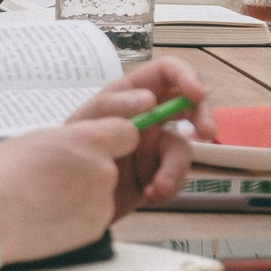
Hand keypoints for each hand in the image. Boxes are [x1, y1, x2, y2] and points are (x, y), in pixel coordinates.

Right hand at [0, 116, 138, 262]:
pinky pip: (92, 219)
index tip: (103, 147)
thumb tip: (68, 146)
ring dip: (82, 198)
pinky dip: (76, 220)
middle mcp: (102, 169)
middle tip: (58, 181)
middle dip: (90, 174)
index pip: (128, 132)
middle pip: (110, 167)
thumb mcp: (35, 141)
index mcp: (88, 139)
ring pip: (101, 195)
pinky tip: (48, 219)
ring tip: (46, 202)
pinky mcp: (95, 229)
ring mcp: (101, 201)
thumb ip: (65, 142)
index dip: (115, 141)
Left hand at [67, 58, 207, 212]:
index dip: (186, 76)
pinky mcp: (157, 173)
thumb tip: (149, 99)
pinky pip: (176, 176)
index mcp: (130, 94)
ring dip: (175, 169)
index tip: (196, 94)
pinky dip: (168, 187)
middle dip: (203, 115)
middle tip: (206, 132)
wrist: (64, 198)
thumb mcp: (84, 124)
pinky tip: (150, 196)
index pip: (165, 72)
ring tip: (156, 189)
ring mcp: (155, 146)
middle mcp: (149, 116)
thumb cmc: (68, 151)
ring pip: (183, 148)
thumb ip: (113, 108)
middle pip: (189, 105)